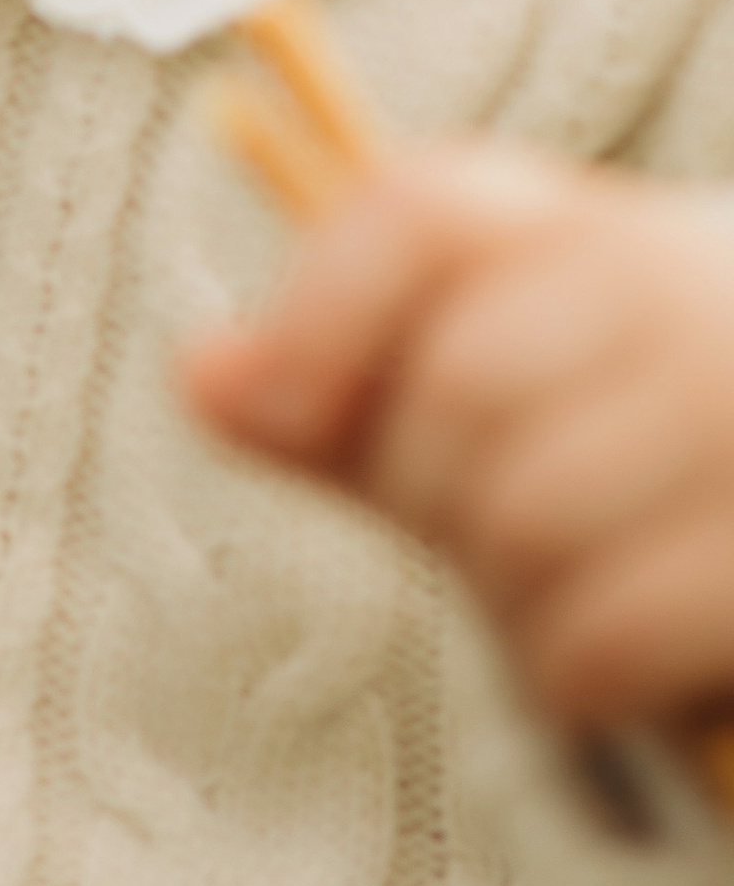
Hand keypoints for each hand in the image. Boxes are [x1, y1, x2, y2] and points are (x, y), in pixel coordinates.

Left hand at [185, 146, 733, 729]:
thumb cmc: (691, 468)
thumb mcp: (549, 387)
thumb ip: (368, 381)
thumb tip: (202, 376)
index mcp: (632, 231)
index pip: (420, 208)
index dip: (321, 311)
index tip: (279, 403)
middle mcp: (704, 294)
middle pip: (451, 392)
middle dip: (435, 500)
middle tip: (506, 545)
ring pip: (516, 524)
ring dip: (512, 608)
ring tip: (577, 611)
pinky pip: (596, 635)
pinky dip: (581, 677)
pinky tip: (630, 672)